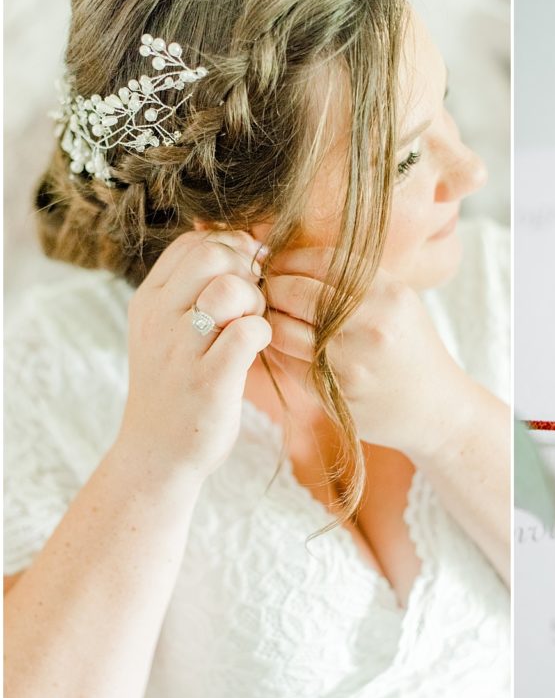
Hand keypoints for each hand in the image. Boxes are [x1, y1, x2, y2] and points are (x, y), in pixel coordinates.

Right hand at [116, 229, 270, 481]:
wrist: (156, 456)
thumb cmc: (177, 387)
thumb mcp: (169, 331)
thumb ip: (194, 289)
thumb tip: (239, 242)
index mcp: (149, 300)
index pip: (193, 242)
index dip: (230, 250)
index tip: (244, 278)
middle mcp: (159, 318)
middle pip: (212, 254)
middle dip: (246, 270)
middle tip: (252, 303)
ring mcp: (181, 349)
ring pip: (229, 288)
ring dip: (255, 302)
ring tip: (250, 326)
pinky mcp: (208, 380)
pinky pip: (247, 331)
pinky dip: (263, 334)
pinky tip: (256, 349)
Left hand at [263, 248, 472, 457]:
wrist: (437, 408)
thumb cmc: (410, 348)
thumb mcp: (398, 302)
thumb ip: (353, 279)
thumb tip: (286, 256)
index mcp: (390, 293)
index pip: (319, 260)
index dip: (289, 259)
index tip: (278, 264)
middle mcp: (371, 324)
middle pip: (292, 291)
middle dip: (272, 287)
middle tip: (268, 290)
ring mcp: (350, 361)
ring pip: (280, 328)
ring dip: (268, 319)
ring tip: (273, 316)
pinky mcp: (332, 391)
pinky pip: (285, 361)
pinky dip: (276, 348)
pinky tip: (284, 343)